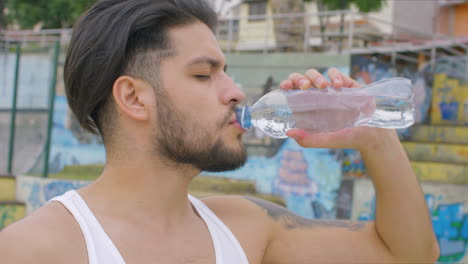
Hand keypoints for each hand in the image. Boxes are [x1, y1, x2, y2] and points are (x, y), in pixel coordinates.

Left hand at [279, 67, 396, 151]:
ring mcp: (329, 89)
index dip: (287, 85)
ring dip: (316, 77)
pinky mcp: (344, 84)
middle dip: (299, 78)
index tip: (285, 86)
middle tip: (305, 87)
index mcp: (307, 108)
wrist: (372, 135)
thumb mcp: (327, 140)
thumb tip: (289, 133)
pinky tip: (339, 86)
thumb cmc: (347, 139)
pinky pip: (334, 73)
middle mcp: (315, 97)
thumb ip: (309, 140)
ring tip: (324, 86)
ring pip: (315, 74)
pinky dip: (334, 75)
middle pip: (300, 79)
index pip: (291, 92)